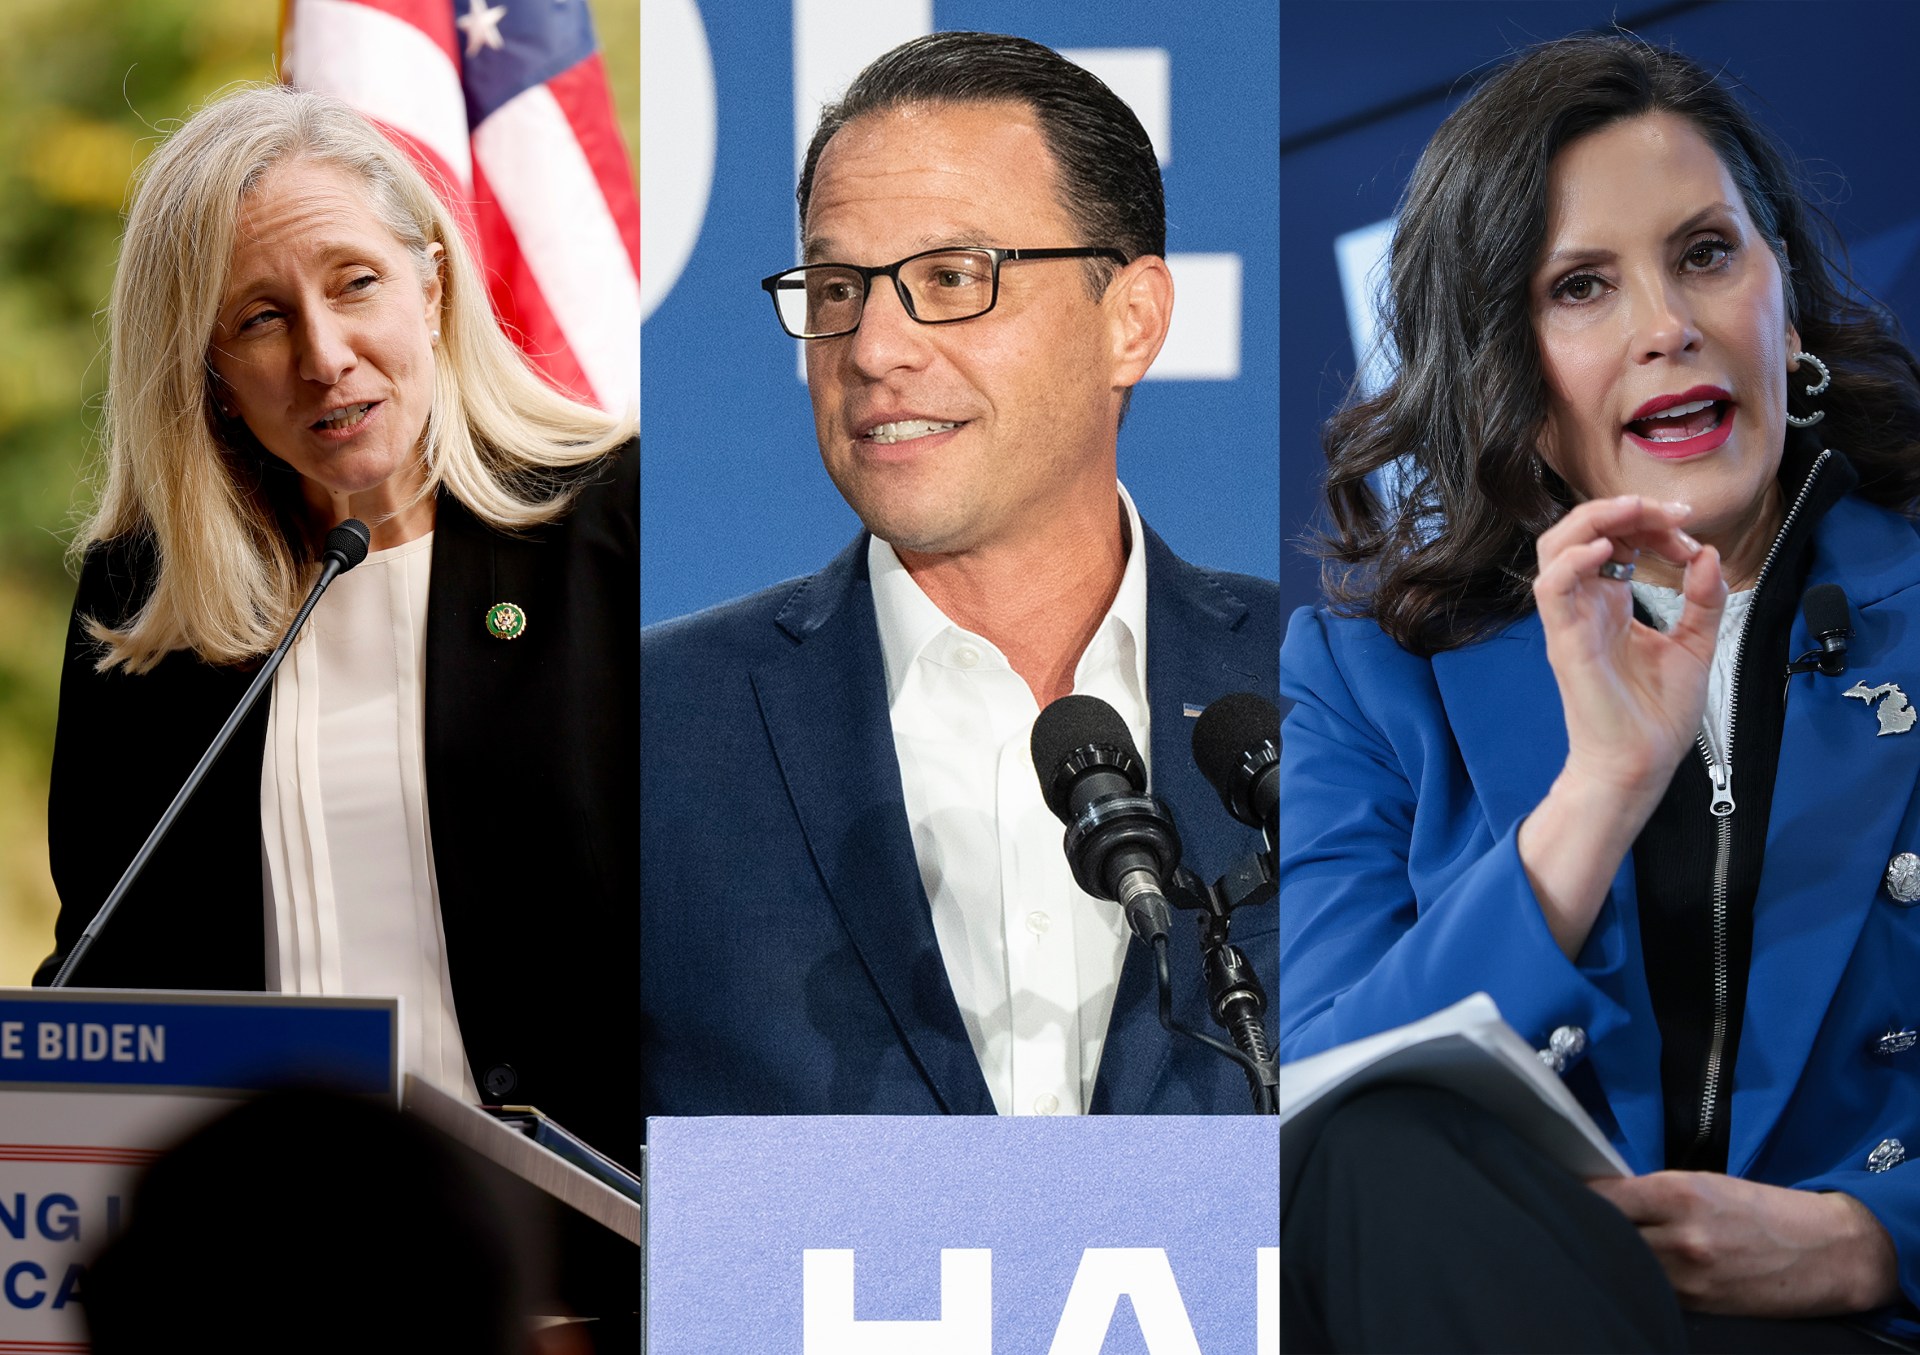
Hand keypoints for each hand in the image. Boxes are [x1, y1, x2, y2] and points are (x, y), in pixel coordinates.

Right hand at [1533, 495, 1724, 806]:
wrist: (1640, 764)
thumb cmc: (1656, 715)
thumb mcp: (1695, 644)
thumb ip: (1703, 599)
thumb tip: (1708, 554)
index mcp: (1609, 603)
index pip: (1615, 539)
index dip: (1650, 522)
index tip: (1689, 531)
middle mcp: (1585, 605)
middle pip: (1579, 532)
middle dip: (1623, 509)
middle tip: (1670, 513)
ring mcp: (1571, 621)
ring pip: (1554, 548)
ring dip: (1592, 520)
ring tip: (1633, 512)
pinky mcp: (1565, 641)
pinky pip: (1551, 588)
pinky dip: (1572, 561)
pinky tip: (1606, 551)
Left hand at [1588, 1171, 1897, 1315]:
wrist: (1825, 1252)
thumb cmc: (1762, 1210)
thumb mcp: (1706, 1183)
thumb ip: (1654, 1191)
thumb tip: (1603, 1196)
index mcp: (1680, 1194)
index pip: (1604, 1197)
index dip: (1578, 1194)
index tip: (1564, 1189)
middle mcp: (1680, 1237)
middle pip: (1607, 1233)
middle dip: (1589, 1225)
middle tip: (1573, 1218)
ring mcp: (1687, 1277)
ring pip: (1624, 1265)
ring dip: (1610, 1254)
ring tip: (1602, 1244)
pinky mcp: (1697, 1305)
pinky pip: (1649, 1289)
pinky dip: (1637, 1278)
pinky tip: (1632, 1269)